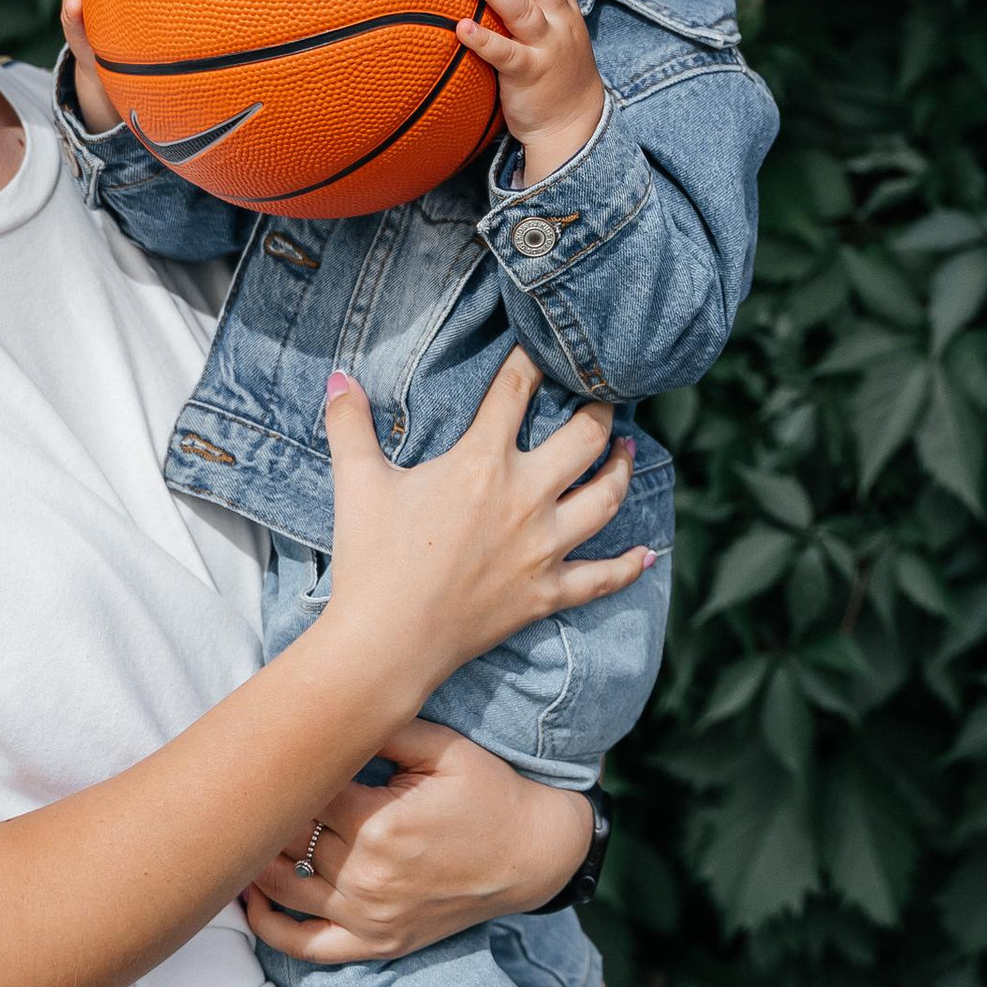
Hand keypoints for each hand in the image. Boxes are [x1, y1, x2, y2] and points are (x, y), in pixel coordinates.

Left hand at [243, 717, 591, 960]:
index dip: (279, 772)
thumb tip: (329, 707)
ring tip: (238, 831)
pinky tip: (251, 899)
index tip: (259, 751)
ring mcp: (370, 917)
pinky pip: (307, 947)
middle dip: (262, 812)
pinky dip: (270, 928)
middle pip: (287, 839)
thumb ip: (385, 728)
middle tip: (239, 785)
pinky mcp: (377, 943)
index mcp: (379, 822)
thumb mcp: (444, 748)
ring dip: (253, 862)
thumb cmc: (487, 793)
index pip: (301, 794)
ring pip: (285, 890)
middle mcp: (368, 876)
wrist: (531, 855)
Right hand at [316, 347, 647, 716]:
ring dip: (622, 470)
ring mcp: (543, 548)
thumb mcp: (356, 482)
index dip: (531, 360)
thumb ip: (349, 423)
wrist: (387, 643)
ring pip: (606, 499)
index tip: (542, 343)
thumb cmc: (371, 559)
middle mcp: (525, 497)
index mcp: (482, 462)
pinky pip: (602, 577)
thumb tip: (339, 376)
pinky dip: (628, 566)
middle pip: (583, 438)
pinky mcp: (547, 594)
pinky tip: (647, 555)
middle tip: (605, 394)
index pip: (516, 391)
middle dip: (600, 410)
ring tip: (628, 451)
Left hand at [458, 0, 603, 182]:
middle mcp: (559, 24)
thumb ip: (539, 7)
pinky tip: (462, 28)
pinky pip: (505, 54)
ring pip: (523, 12)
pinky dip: (484, 40)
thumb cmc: (556, 75)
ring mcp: (546, 49)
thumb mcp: (557, 35)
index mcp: (565, 12)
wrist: (574, 126)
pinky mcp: (528, 74)